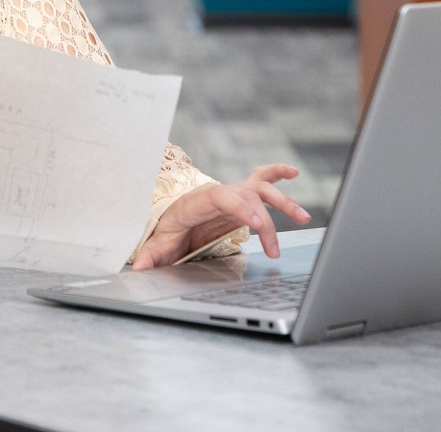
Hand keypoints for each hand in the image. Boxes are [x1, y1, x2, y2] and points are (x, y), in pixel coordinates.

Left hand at [132, 164, 310, 269]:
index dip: (240, 207)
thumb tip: (138, 267)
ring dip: (282, 202)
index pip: (221, 197)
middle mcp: (218, 193)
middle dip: (263, 220)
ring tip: (303, 217)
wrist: (172, 216)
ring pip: (260, 190)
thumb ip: (149, 255)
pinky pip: (262, 179)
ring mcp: (232, 193)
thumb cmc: (168, 230)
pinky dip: (278, 173)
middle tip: (273, 247)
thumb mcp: (157, 244)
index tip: (257, 223)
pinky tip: (293, 172)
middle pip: (246, 199)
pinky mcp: (242, 196)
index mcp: (197, 202)